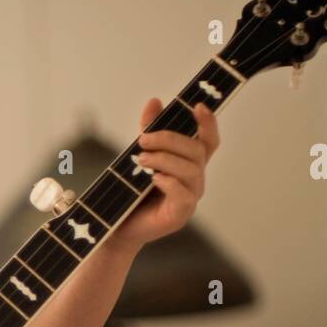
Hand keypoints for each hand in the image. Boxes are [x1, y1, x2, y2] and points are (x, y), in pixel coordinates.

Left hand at [105, 97, 219, 253]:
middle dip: (170, 140)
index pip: (208, 141)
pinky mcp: (181, 214)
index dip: (208, 123)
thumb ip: (149, 130)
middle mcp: (194, 179)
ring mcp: (190, 197)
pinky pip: (184, 194)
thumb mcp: (139, 155)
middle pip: (197, 150)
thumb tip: (155, 101)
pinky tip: (153, 179)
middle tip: (143, 140)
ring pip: (191, 170)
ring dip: (165, 160)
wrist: (117, 225)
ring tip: (141, 160)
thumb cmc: (131, 192)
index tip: (197, 106)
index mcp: (188, 163)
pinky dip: (169, 182)